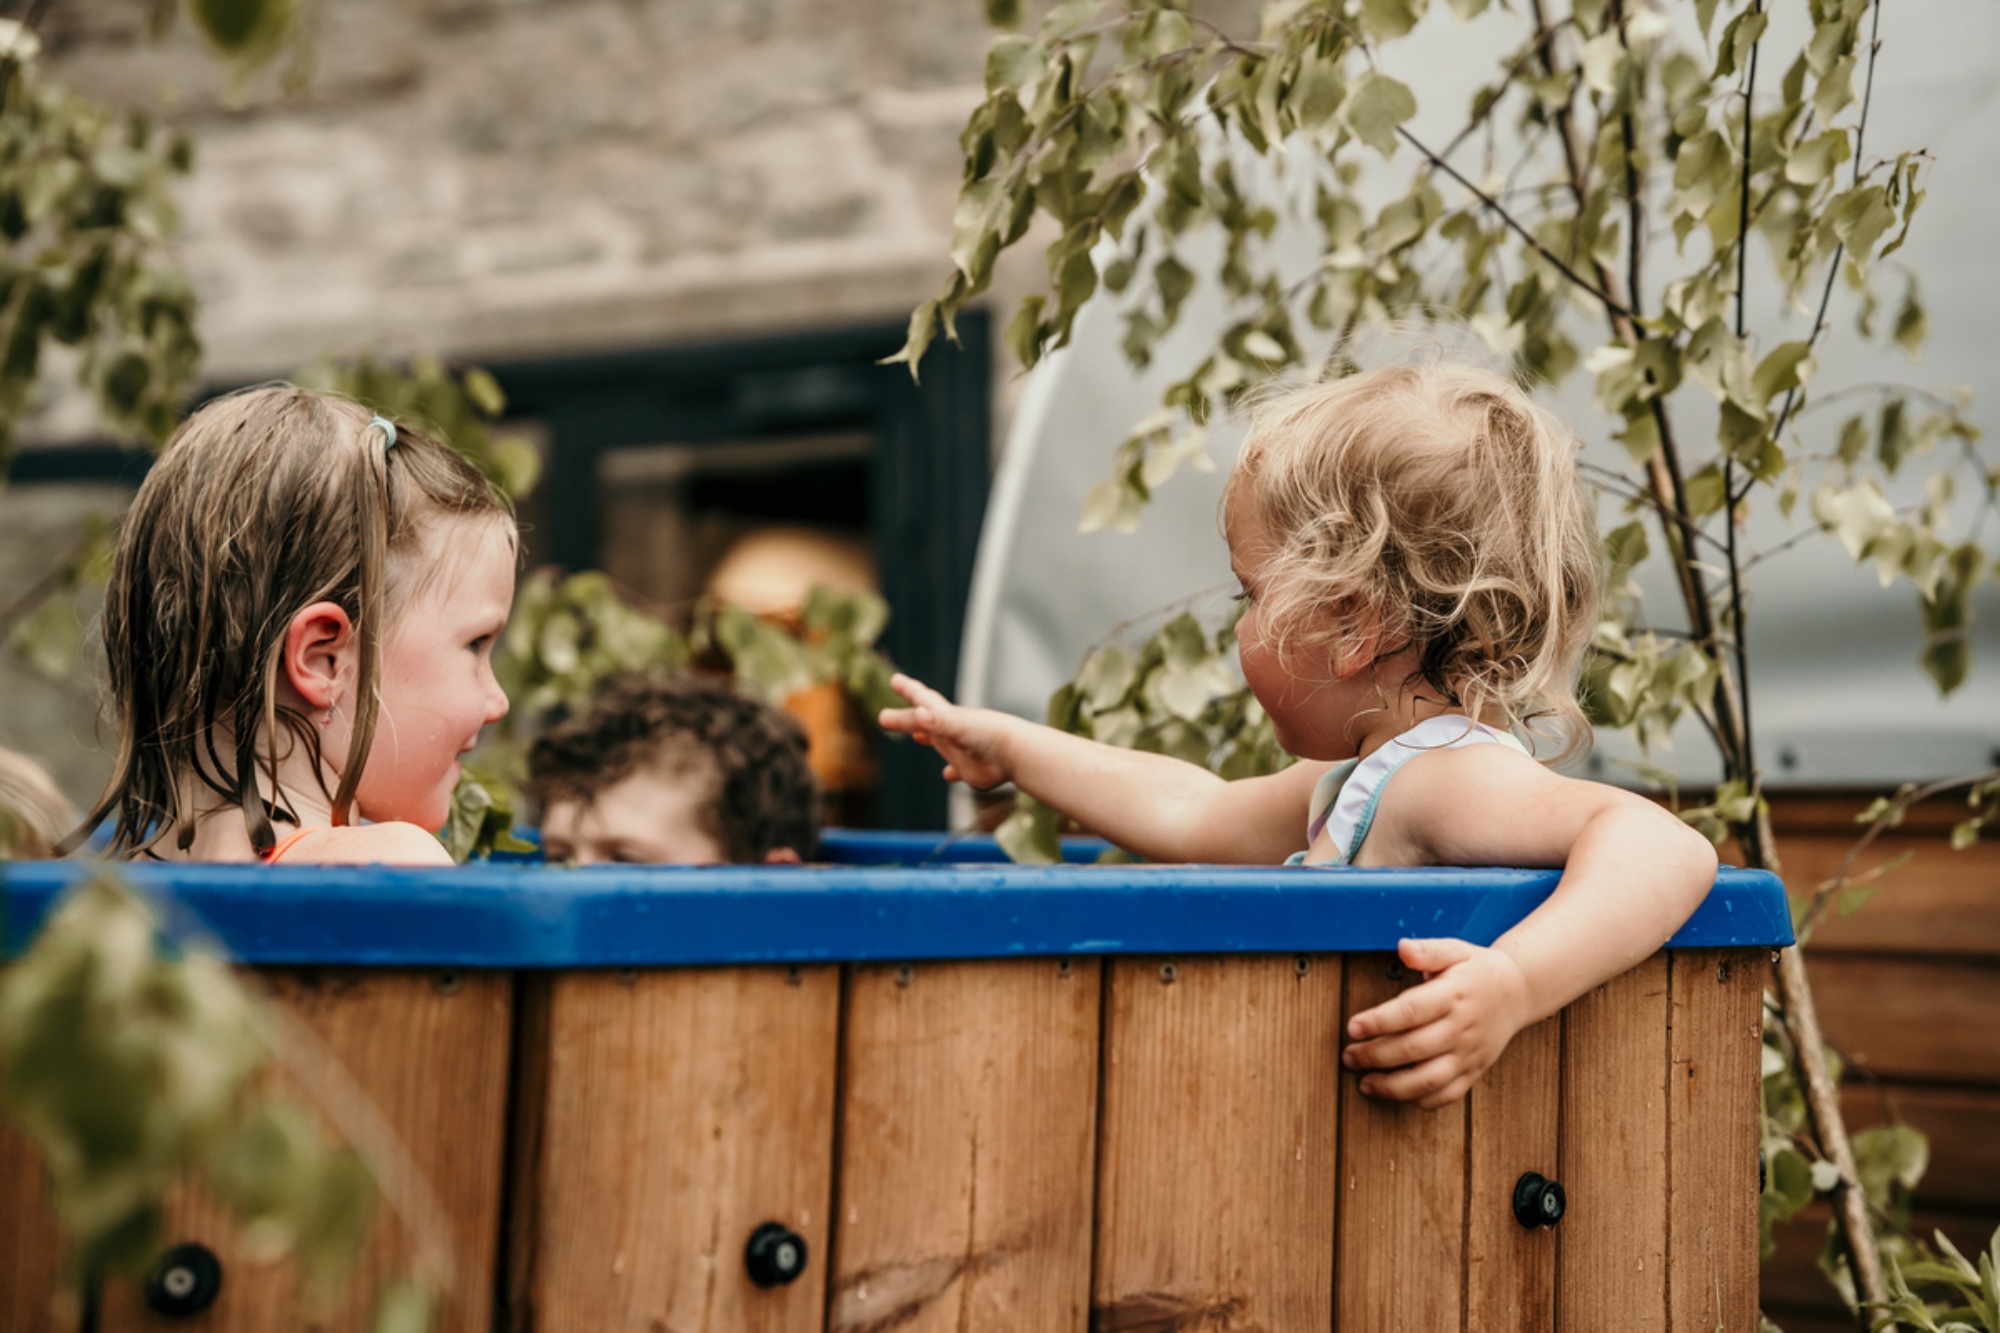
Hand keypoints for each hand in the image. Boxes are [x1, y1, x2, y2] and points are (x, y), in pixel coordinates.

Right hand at [877, 673, 1014, 789]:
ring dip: (929, 738)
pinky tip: (948, 774)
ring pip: (941, 742)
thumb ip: (936, 721)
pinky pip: (958, 770)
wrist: (1014, 754)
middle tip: (884, 715)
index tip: (896, 680)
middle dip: (907, 717)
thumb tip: (918, 714)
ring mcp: (960, 749)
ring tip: (918, 737)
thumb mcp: (957, 725)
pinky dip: (952, 771)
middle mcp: (951, 731)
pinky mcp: (971, 769)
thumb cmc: (986, 734)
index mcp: (945, 717)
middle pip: (924, 720)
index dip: (908, 690)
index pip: (922, 700)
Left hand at [1341, 937, 1534, 1110]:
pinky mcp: (1474, 1071)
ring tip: (1364, 1083)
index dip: (1379, 1021)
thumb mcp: (1455, 950)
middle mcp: (1461, 1027)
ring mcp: (1469, 1053)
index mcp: (1453, 995)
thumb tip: (1403, 947)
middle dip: (1375, 1056)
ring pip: (1429, 1079)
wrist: (1518, 992)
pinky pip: (1448, 1094)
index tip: (1352, 1027)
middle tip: (1348, 1056)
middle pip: (1413, 1048)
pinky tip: (1397, 1094)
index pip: (1411, 1011)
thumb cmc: (1477, 970)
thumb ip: (1427, 950)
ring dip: (1393, 1087)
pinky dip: (1422, 1101)